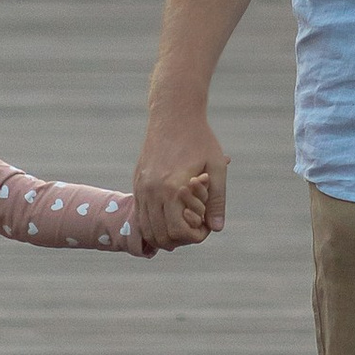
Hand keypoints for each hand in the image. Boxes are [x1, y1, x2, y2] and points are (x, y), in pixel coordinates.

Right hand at [136, 111, 226, 250]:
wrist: (174, 115)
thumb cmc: (200, 140)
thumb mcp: (217, 168)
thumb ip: (217, 200)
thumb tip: (217, 228)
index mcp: (172, 189)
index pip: (177, 232)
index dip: (194, 236)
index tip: (205, 226)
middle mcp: (152, 191)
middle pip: (160, 236)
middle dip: (179, 239)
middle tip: (194, 228)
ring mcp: (141, 188)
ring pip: (146, 228)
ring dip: (164, 234)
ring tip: (182, 225)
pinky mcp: (137, 183)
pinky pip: (140, 214)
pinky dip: (152, 223)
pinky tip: (169, 217)